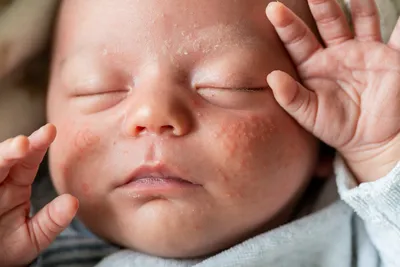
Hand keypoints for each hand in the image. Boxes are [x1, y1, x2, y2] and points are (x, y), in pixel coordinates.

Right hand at [0, 124, 77, 265]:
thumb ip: (52, 221)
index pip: (28, 161)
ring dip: (0, 156)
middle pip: (4, 158)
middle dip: (13, 148)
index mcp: (16, 186)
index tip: (51, 130)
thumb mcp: (33, 237)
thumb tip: (74, 202)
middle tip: (24, 143)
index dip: (38, 144)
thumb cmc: (7, 248)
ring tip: (15, 149)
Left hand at [266, 0, 399, 181]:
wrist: (370, 140)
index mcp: (313, 66)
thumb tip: (271, 77)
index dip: (286, 25)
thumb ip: (291, 97)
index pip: (297, 41)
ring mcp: (363, 51)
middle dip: (321, 4)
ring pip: (360, 19)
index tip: (274, 9)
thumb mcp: (310, 115)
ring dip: (358, 2)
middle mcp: (337, 53)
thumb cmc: (336, 127)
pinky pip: (399, 34)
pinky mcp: (390, 57)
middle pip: (328, 21)